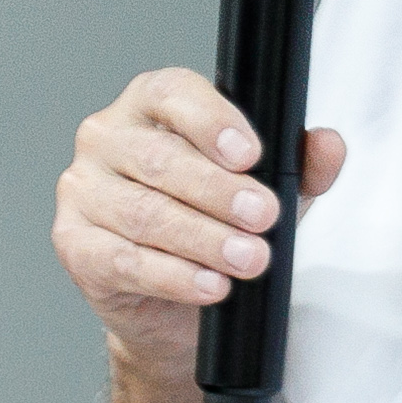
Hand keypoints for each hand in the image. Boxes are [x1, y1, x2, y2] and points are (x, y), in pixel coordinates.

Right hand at [54, 69, 345, 373]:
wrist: (173, 308)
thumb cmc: (213, 227)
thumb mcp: (264, 192)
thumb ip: (298, 167)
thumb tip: (328, 146)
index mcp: (149, 105)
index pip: (173, 94)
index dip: (212, 121)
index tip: (251, 155)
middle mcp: (106, 137)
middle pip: (161, 158)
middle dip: (220, 192)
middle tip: (264, 217)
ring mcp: (83, 190)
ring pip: (145, 213)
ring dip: (204, 239)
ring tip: (248, 258)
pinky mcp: (74, 244)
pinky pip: (124, 259)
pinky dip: (174, 275)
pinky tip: (210, 284)